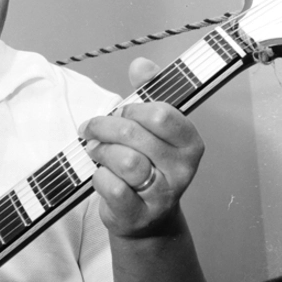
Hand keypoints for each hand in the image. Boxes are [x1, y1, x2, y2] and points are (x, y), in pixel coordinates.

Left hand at [78, 57, 203, 237]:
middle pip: (135, 135)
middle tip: (92, 130)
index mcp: (189, 142)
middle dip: (105, 128)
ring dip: (101, 152)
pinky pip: (113, 187)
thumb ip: (147, 91)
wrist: (142, 217)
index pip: (162, 114)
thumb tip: (142, 64)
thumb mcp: (149, 127)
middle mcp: (183, 170)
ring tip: (95, 151)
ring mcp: (163, 194)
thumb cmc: (145, 164)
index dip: (132, 109)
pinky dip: (99, 177)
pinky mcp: (139, 214)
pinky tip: (100, 175)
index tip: (119, 112)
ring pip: (126, 161)